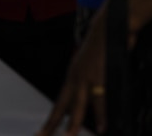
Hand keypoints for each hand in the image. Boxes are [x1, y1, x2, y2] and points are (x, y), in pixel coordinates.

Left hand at [38, 6, 107, 135]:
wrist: (107, 27)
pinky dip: (102, 115)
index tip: (44, 131)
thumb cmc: (102, 48)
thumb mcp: (91, 66)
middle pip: (61, 106)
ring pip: (77, 105)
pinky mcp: (99, 76)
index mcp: (72, 76)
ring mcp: (86, 78)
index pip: (60, 102)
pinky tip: (103, 127)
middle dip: (52, 124)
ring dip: (74, 123)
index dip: (53, 117)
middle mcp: (74, 78)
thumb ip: (90, 84)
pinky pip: (100, 100)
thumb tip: (93, 99)